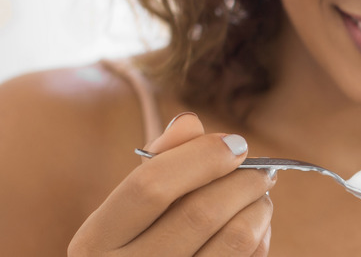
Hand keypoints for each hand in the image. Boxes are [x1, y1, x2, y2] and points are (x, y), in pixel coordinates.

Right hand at [68, 113, 274, 255]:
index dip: (201, 157)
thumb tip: (189, 122)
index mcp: (96, 241)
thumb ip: (160, 159)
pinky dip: (262, 235)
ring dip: (259, 206)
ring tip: (261, 194)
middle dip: (243, 180)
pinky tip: (255, 224)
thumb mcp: (132, 205)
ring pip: (236, 238)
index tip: (236, 143)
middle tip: (262, 169)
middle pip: (200, 212)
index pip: (150, 187)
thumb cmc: (138, 241)